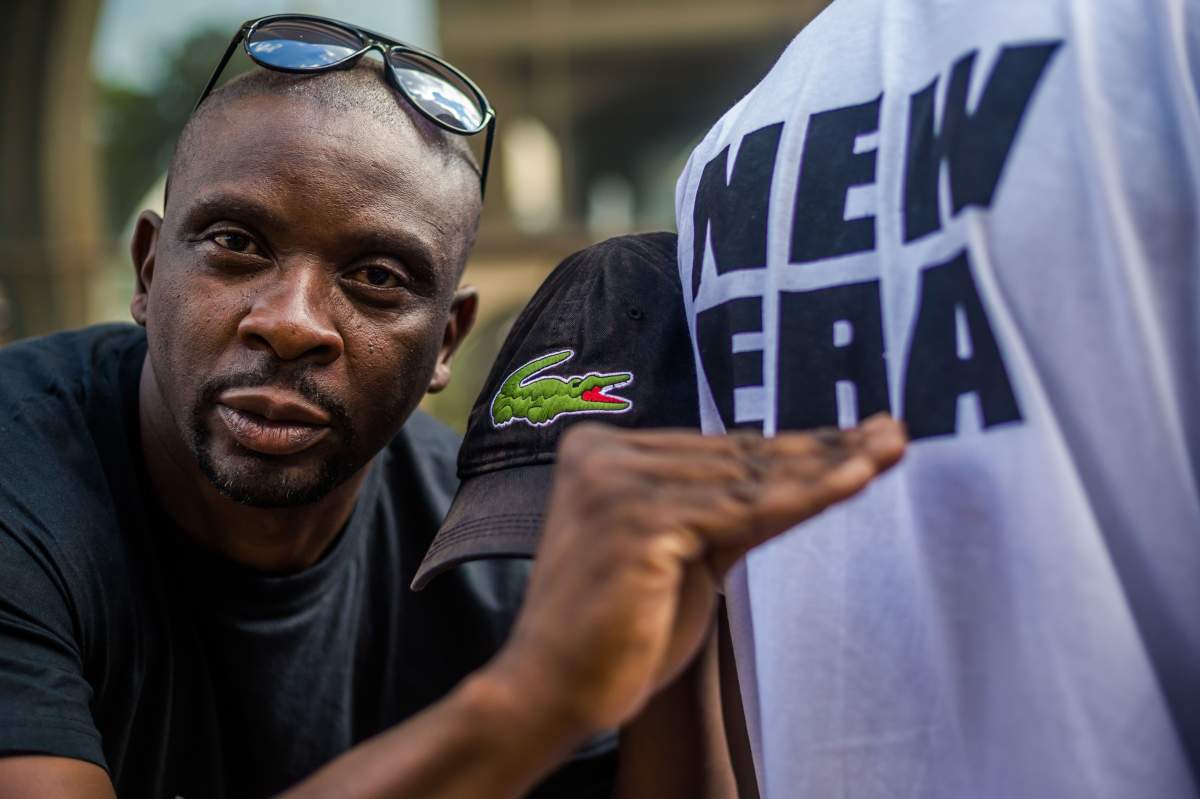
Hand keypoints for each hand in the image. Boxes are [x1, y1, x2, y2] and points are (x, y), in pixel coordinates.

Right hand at [490, 414, 906, 736]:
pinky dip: (806, 497)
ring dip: (826, 466)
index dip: (793, 444)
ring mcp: (616, 484)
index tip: (855, 436)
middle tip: (889, 432)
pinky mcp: (637, 520)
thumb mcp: (678, 555)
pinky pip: (742, 510)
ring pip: (745, 478)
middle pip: (735, 454)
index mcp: (601, 452)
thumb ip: (720, 510)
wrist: (553, 690)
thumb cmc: (617, 632)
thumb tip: (790, 472)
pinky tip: (855, 480)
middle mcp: (602, 456)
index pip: (716, 448)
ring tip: (886, 451)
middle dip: (822, 447)